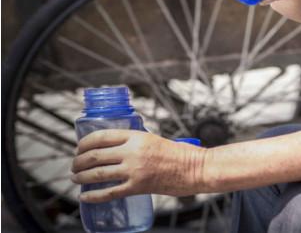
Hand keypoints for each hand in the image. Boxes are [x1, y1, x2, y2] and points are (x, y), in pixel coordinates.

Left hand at [71, 130, 205, 202]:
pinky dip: (92, 196)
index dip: (84, 143)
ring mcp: (134, 170)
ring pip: (97, 174)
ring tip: (75, 178)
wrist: (194, 168)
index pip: (101, 136)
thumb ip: (134, 142)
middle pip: (95, 155)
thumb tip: (114, 149)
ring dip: (80, 177)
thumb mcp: (153, 139)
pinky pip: (108, 193)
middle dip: (78, 161)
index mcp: (136, 136)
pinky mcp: (138, 187)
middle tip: (74, 165)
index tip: (79, 148)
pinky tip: (84, 196)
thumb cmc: (178, 153)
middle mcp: (132, 152)